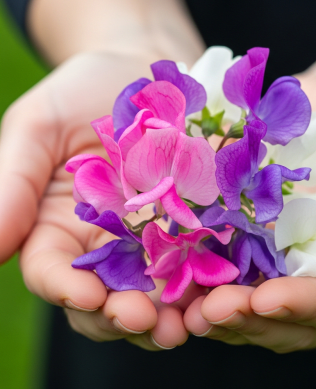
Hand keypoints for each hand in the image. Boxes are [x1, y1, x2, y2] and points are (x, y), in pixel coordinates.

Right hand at [0, 50, 204, 349]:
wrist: (139, 70)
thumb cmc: (81, 93)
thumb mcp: (37, 128)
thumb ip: (11, 186)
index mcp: (57, 227)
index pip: (53, 272)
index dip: (67, 290)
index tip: (87, 296)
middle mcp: (103, 243)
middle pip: (105, 296)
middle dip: (122, 315)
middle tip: (146, 322)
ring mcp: (149, 238)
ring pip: (153, 291)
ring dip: (167, 313)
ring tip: (185, 323)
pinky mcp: (189, 225)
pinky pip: (196, 260)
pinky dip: (203, 282)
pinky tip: (217, 291)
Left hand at [184, 65, 315, 350]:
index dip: (300, 306)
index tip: (268, 299)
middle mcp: (301, 269)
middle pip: (272, 310)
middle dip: (242, 314)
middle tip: (208, 312)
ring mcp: (263, 248)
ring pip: (233, 287)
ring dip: (205, 299)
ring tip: (178, 304)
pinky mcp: (232, 222)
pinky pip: (208, 246)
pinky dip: (186, 259)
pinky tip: (163, 260)